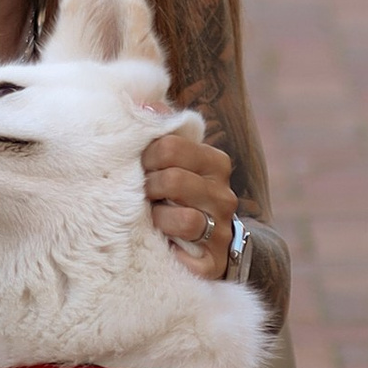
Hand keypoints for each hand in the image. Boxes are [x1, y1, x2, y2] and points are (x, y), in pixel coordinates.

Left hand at [144, 120, 237, 274]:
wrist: (205, 244)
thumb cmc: (177, 194)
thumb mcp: (172, 161)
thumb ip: (160, 132)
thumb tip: (147, 106)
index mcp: (215, 162)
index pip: (170, 146)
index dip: (147, 157)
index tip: (143, 168)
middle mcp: (224, 194)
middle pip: (174, 180)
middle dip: (150, 187)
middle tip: (144, 195)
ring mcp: (222, 230)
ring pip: (186, 219)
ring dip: (159, 219)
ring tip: (153, 219)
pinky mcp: (215, 262)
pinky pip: (189, 258)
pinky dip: (172, 253)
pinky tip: (165, 247)